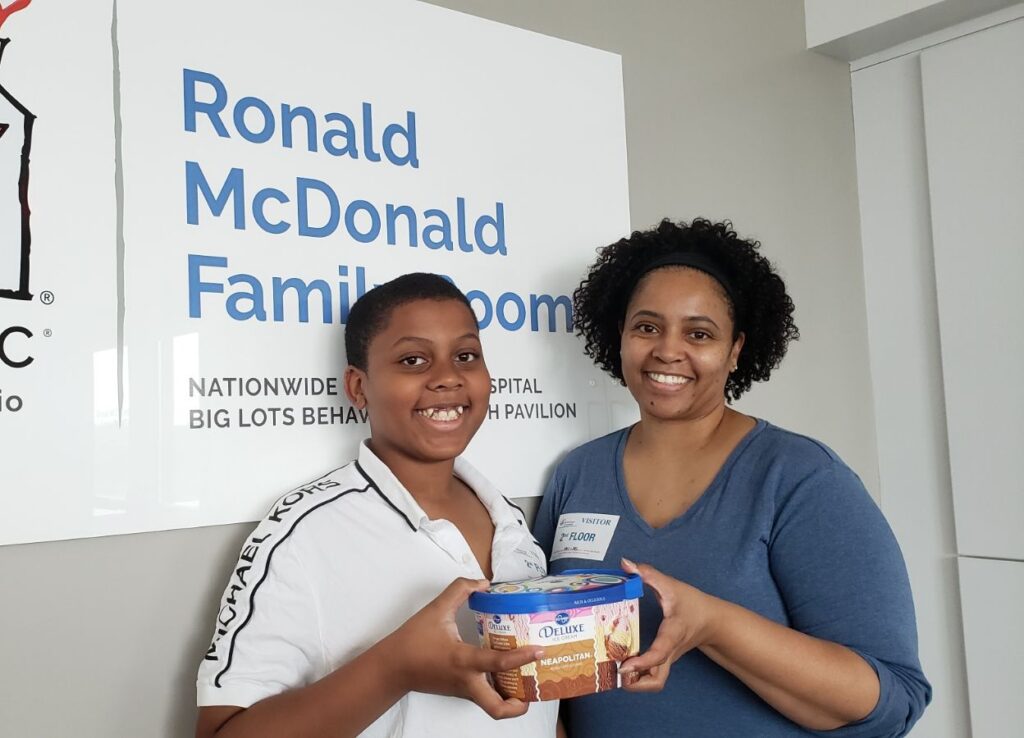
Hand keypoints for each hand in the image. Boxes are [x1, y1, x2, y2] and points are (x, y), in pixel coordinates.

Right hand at [382, 577, 543, 718]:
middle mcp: (467, 682)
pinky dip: (498, 690)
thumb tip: (483, 582)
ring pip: (492, 706)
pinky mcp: (459, 692)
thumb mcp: (436, 609)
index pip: (498, 663)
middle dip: (519, 705)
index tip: (539, 651)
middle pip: (497, 709)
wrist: (392, 667)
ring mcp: (463, 691)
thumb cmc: (413, 640)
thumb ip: (460, 590)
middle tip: (534, 687)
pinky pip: (484, 696)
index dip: (522, 657)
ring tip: (525, 680)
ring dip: (510, 700)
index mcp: (463, 661)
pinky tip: (504, 673)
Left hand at [618, 557, 719, 692]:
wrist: (712, 620)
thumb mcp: (671, 585)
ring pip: (655, 683)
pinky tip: (624, 663)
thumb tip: (625, 563)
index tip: (624, 666)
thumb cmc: (692, 603)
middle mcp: (670, 652)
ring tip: (616, 669)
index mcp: (672, 634)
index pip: (660, 653)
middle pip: (657, 681)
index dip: (642, 662)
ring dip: (636, 683)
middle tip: (616, 672)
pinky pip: (653, 676)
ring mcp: (668, 659)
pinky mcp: (666, 660)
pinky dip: (638, 676)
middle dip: (636, 684)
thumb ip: (648, 574)